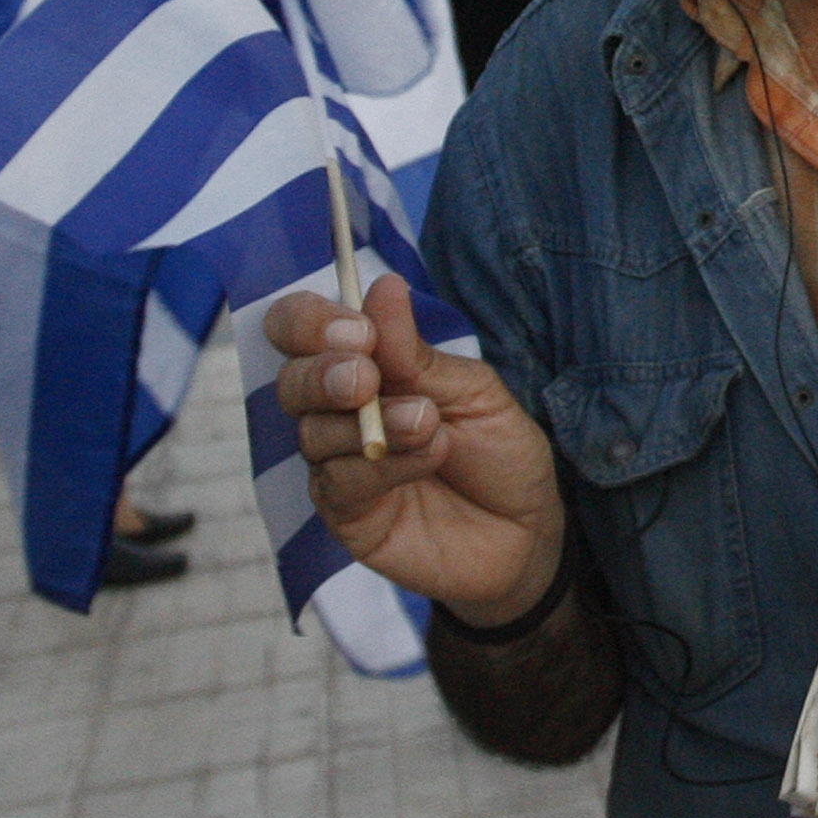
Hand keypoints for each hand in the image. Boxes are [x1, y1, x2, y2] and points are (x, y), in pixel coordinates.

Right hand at [269, 276, 564, 628]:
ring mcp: (336, 463)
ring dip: (371, 422)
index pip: (301, 329)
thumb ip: (416, 352)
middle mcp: (337, 411)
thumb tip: (382, 286)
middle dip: (324, 371)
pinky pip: (338, 482)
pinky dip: (381, 465)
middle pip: (291, 379)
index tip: (357, 330)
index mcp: (364, 364)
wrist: (525, 531)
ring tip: (427, 422)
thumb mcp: (471, 390)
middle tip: (366, 376)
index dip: (312, 322)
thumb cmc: (498, 451)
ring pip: (313, 432)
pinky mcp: (345, 513)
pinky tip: (427, 456)